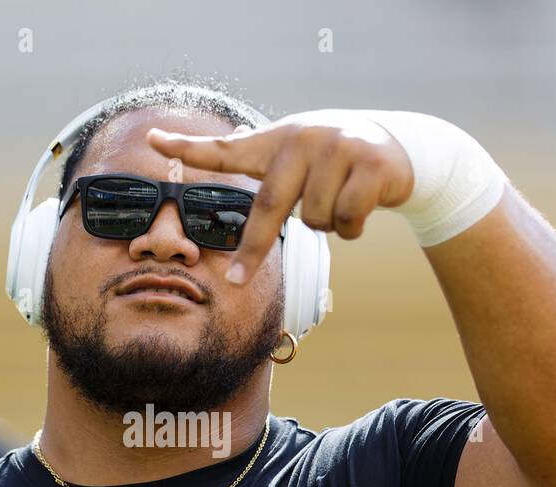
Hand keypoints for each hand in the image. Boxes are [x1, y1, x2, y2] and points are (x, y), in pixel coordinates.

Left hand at [146, 109, 413, 284]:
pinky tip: (365, 204)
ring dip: (328, 225)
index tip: (154, 142)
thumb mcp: (300, 147)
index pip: (226, 148)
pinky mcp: (369, 164)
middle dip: (253, 249)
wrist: (401, 147)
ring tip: (343, 200)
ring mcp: (337, 148)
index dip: (190, 149)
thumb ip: (265, 150)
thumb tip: (231, 135)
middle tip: (235, 282)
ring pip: (314, 220)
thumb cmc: (338, 157)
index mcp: (278, 140)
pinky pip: (347, 220)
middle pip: (268, 205)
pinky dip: (353, 228)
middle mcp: (302, 139)